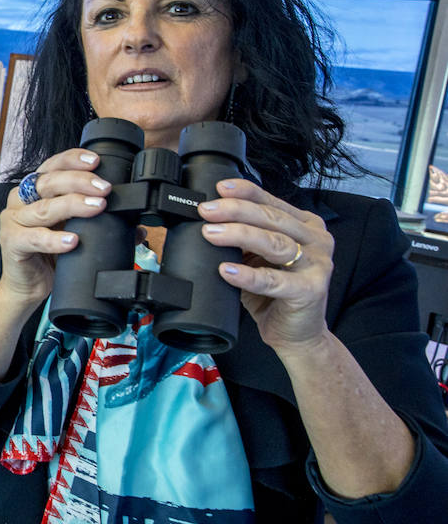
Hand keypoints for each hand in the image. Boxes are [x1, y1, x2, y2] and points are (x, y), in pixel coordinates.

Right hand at [0, 147, 112, 306]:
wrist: (27, 286)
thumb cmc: (49, 255)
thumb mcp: (74, 232)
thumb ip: (99, 224)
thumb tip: (138, 229)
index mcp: (33, 191)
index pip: (52, 166)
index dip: (72, 160)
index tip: (96, 161)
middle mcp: (20, 201)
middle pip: (48, 182)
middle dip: (80, 182)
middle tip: (105, 189)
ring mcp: (13, 221)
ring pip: (43, 208)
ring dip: (73, 205)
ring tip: (98, 207)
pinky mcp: (11, 243)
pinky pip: (34, 238)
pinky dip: (54, 239)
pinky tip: (73, 240)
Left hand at [198, 178, 334, 353]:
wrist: (296, 334)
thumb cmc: (275, 293)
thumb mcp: (257, 259)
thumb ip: (243, 239)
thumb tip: (207, 221)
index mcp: (304, 225)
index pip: (272, 201)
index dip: (245, 192)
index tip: (219, 188)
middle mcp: (315, 240)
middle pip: (271, 218)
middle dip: (235, 211)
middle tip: (206, 211)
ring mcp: (317, 264)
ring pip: (274, 243)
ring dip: (239, 235)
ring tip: (211, 234)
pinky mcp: (311, 290)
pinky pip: (275, 280)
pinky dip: (249, 275)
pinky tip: (227, 270)